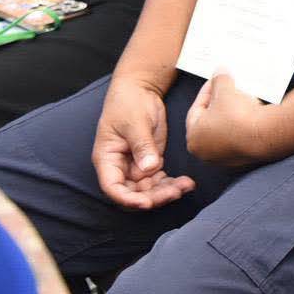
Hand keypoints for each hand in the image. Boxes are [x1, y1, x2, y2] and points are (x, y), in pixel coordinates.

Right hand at [92, 77, 194, 209]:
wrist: (140, 90)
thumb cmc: (128, 103)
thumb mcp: (135, 122)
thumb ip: (142, 146)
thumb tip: (149, 168)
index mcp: (107, 159)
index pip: (113, 187)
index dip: (128, 199)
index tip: (146, 203)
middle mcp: (120, 167)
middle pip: (133, 193)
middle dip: (153, 197)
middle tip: (175, 192)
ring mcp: (136, 165)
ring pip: (148, 189)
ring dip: (166, 192)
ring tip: (186, 186)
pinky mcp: (151, 161)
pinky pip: (159, 180)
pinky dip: (171, 183)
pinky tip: (186, 183)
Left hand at [185, 73, 275, 166]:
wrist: (265, 134)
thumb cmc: (238, 115)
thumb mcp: (225, 91)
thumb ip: (219, 80)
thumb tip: (219, 72)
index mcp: (194, 137)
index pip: (197, 108)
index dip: (207, 90)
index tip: (216, 80)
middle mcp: (205, 151)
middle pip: (210, 121)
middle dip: (218, 103)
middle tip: (227, 89)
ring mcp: (224, 157)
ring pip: (224, 130)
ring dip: (230, 114)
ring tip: (240, 98)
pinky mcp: (242, 158)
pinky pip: (238, 137)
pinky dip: (241, 125)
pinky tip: (249, 112)